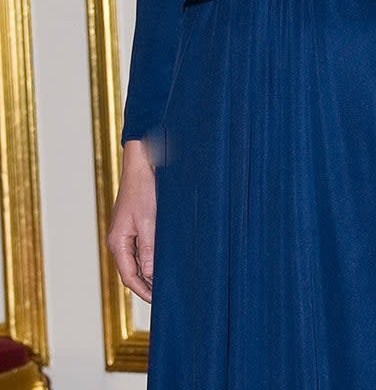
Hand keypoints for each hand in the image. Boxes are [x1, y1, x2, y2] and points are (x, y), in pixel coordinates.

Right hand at [107, 138, 156, 302]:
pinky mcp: (136, 224)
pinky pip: (143, 246)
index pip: (128, 276)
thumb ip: (148, 248)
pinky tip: (167, 258)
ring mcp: (127, 232)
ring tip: (169, 280)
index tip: (158, 300)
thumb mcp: (148, 220)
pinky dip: (153, 255)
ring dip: (151, 270)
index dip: (143, 290)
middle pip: (133, 270)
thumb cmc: (144, 189)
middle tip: (166, 294)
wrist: (143, 163)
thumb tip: (150, 275)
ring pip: (139, 259)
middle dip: (147, 283)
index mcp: (118, 242)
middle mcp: (120, 240)